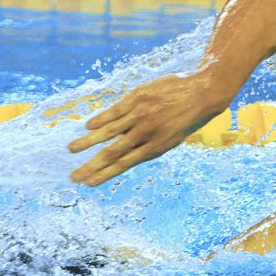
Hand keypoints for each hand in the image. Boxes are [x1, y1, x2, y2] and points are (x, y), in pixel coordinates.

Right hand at [68, 72, 222, 186]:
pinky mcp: (137, 97)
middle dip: (91, 166)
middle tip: (74, 177)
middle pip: (112, 153)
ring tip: (71, 150)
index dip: (105, 175)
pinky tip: (87, 127)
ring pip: (108, 131)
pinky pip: (114, 111)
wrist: (204, 91)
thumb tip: (124, 152)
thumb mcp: (172, 138)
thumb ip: (148, 145)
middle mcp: (146, 133)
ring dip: (87, 142)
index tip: (89, 183)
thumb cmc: (187, 118)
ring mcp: (140, 114)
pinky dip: (100, 119)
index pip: (124, 165)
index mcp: (156, 147)